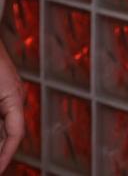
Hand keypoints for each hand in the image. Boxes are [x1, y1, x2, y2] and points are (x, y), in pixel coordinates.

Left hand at [0, 42, 24, 169]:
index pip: (15, 132)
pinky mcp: (0, 85)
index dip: (6, 154)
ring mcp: (5, 88)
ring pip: (4, 120)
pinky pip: (1, 111)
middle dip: (1, 149)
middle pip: (9, 128)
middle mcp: (12, 93)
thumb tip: (3, 136)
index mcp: (13, 95)